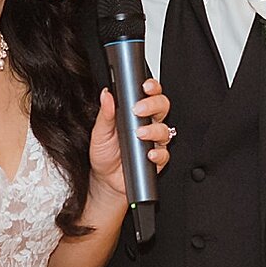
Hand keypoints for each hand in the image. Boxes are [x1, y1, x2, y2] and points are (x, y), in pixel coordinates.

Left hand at [88, 78, 171, 201]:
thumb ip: (105, 114)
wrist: (105, 180)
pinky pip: (165, 154)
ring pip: (165, 130)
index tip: (145, 87)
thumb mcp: (100, 132)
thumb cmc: (104, 153)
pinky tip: (149, 153)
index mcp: (135, 114)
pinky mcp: (157, 159)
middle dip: (154, 105)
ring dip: (154, 130)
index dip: (152, 87)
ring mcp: (154, 142)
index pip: (149, 94)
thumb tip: (106, 95)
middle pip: (162, 107)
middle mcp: (148, 125)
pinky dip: (158, 153)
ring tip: (140, 134)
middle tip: (139, 110)